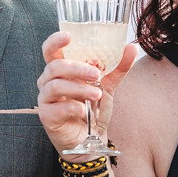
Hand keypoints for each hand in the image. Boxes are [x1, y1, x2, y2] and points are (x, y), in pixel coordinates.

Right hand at [37, 31, 137, 154]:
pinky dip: (73, 107)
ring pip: (55, 86)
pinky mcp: (46, 116)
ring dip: (78, 88)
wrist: (91, 141)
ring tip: (97, 94)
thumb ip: (117, 68)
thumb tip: (131, 47)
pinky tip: (84, 111)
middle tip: (96, 73)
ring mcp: (45, 99)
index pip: (50, 50)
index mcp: (60, 70)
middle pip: (54, 66)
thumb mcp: (108, 86)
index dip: (55, 41)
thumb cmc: (93, 109)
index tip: (69, 35)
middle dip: (76, 68)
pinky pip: (56, 108)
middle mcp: (48, 82)